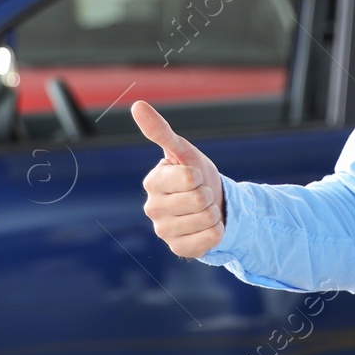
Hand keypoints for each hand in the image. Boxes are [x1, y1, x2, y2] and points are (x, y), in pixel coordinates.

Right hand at [133, 100, 225, 258]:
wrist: (211, 204)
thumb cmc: (195, 175)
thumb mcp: (182, 151)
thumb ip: (160, 130)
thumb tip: (137, 104)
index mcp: (152, 182)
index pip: (189, 178)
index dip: (200, 176)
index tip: (194, 177)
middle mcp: (152, 208)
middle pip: (199, 199)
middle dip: (208, 194)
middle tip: (201, 195)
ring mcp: (163, 231)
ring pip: (206, 219)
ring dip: (213, 212)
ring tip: (203, 210)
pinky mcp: (178, 249)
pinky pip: (211, 239)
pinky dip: (217, 231)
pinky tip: (205, 228)